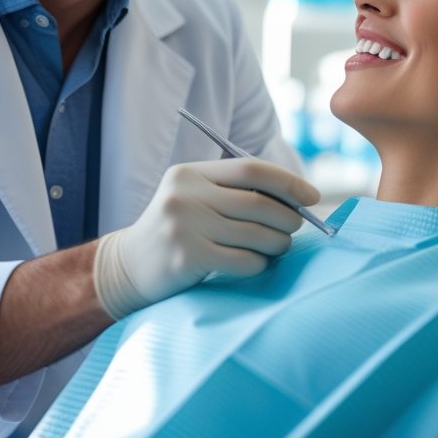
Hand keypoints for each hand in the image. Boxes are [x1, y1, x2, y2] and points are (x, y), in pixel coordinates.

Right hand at [93, 159, 319, 318]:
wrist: (126, 268)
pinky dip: (259, 264)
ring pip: (255, 234)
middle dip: (289, 217)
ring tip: (278, 247)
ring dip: (278, 243)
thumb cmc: (175, 232)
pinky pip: (243, 261)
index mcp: (189, 173)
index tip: (311, 197)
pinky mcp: (186, 257)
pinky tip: (254, 264)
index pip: (251, 169)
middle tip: (297, 228)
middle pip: (258, 202)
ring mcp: (183, 226)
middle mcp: (184, 195)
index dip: (288, 182)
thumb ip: (232, 192)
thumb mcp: (193, 199)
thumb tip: (295, 199)